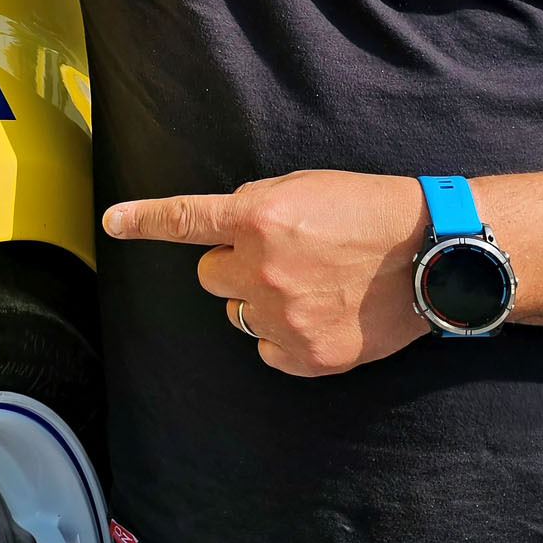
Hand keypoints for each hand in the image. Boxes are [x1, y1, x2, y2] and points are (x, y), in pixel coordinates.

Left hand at [103, 170, 431, 375]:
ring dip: (260, 300)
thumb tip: (225, 234)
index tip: (112, 222)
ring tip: (311, 285)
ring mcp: (283, 316)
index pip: (184, 220)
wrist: (430, 254)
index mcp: (258, 217)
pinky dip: (284, 337)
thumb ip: (255, 209)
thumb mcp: (305, 188)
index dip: (142, 220)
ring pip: (237, 313)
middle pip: (210, 275)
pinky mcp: (307, 355)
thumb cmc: (368, 210)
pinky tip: (320, 314)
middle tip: (281, 257)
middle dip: (234, 266)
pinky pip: (265, 349)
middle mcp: (262, 268)